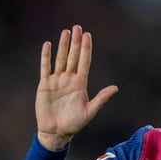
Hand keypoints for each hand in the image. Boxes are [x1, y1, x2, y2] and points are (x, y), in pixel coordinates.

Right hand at [35, 25, 117, 150]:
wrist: (56, 132)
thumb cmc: (74, 123)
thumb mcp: (90, 111)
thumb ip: (101, 99)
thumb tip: (115, 88)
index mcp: (81, 83)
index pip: (84, 62)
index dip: (86, 48)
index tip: (88, 35)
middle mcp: (69, 79)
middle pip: (73, 56)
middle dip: (76, 42)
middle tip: (78, 27)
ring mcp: (57, 80)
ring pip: (60, 59)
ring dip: (63, 46)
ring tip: (66, 32)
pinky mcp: (45, 84)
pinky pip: (45, 67)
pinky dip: (46, 56)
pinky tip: (47, 45)